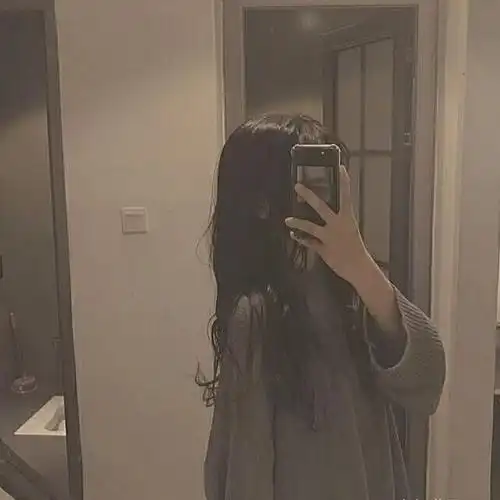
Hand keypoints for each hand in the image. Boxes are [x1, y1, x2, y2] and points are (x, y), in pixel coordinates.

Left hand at [285, 166, 370, 285]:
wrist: (358, 266)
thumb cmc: (354, 246)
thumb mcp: (349, 228)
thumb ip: (339, 219)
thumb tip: (327, 210)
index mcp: (347, 218)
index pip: (346, 197)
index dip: (344, 182)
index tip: (341, 168)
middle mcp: (338, 225)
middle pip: (321, 207)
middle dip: (309, 196)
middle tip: (297, 186)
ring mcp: (329, 237)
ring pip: (310, 226)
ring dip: (298, 222)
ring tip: (287, 220)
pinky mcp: (323, 248)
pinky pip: (308, 242)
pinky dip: (300, 238)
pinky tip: (293, 234)